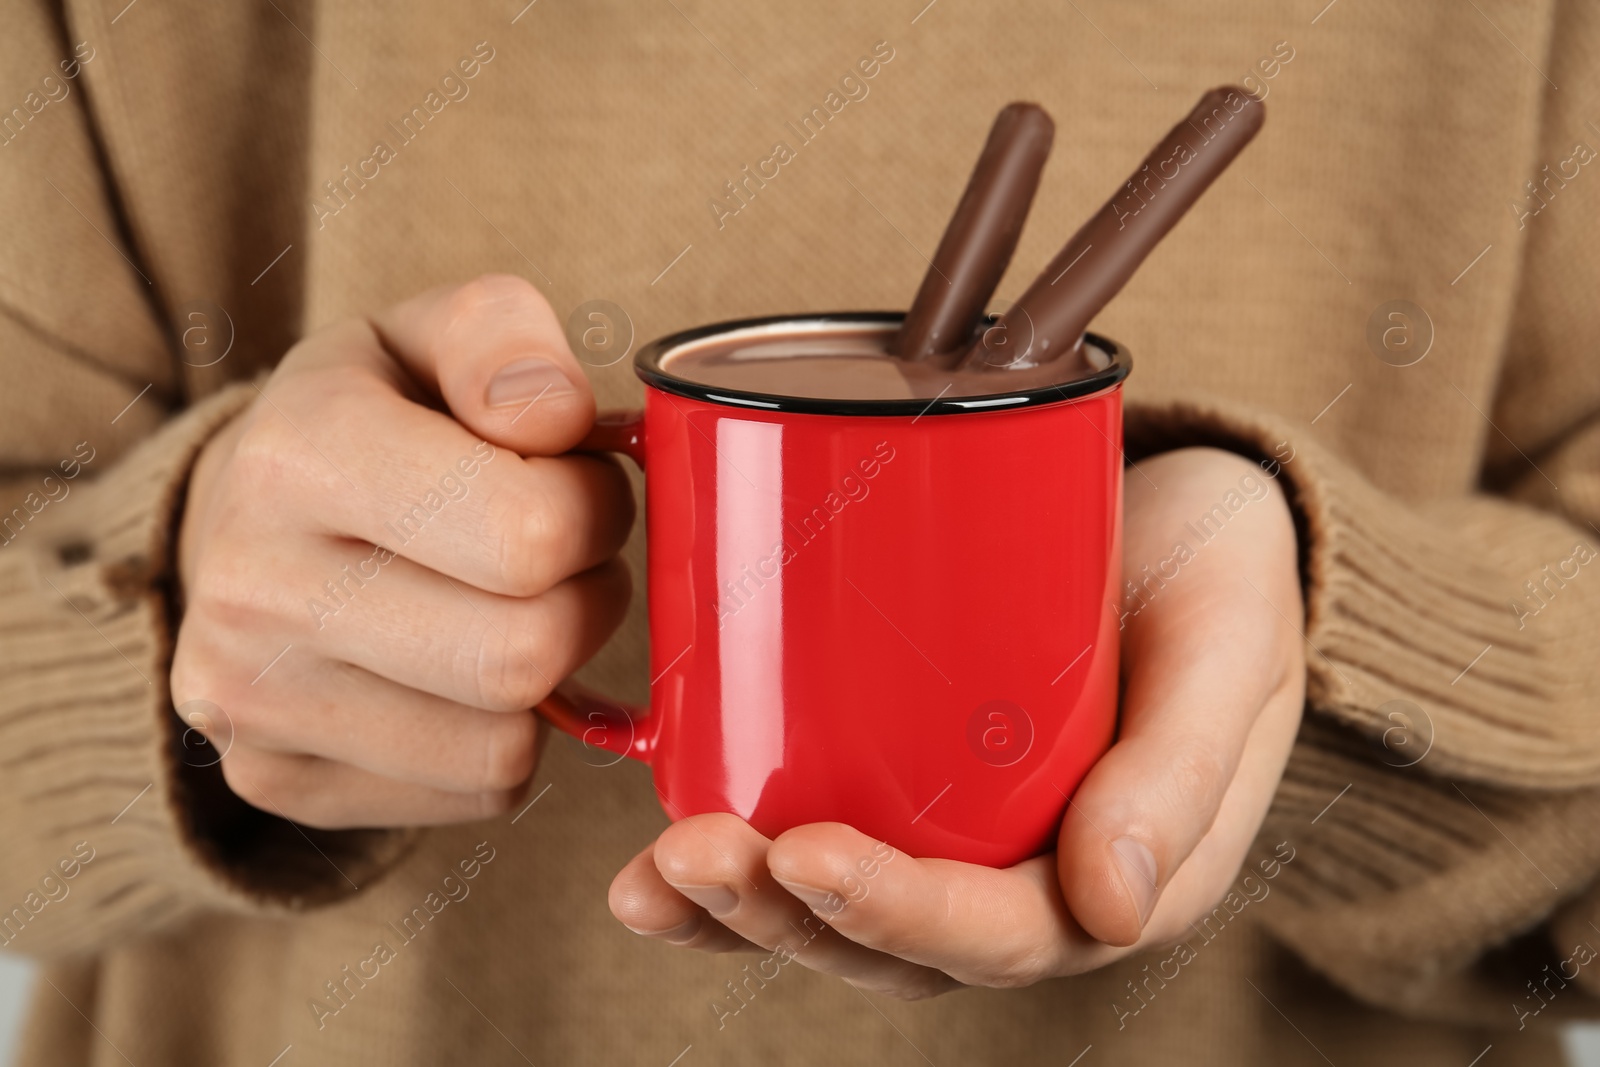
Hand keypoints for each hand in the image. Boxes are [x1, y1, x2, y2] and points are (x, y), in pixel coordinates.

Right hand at [173, 275, 633, 827]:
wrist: (239, 517)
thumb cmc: (371, 420)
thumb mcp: (431, 334)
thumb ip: (506, 344)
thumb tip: (561, 423)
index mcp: (300, 453)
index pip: (528, 535)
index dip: (595, 510)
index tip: (578, 486)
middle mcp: (253, 587)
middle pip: (523, 654)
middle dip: (585, 600)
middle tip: (565, 557)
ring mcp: (251, 700)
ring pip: (504, 743)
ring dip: (550, 676)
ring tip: (514, 605)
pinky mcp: (275, 777)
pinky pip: (474, 792)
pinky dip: (502, 737)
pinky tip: (464, 671)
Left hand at [608, 447, 1303, 996]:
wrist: (1195, 516)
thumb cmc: (1221, 578)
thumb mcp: (1228, 653)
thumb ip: (1183, 772)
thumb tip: (1111, 912)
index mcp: (1119, 876)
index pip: (1000, 931)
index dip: (898, 912)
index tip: (805, 853)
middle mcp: (1030, 880)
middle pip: (893, 942)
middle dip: (784, 913)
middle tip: (692, 851)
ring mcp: (963, 837)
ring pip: (840, 912)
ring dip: (741, 906)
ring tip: (656, 868)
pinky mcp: (911, 780)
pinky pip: (822, 842)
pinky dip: (742, 860)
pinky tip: (660, 843)